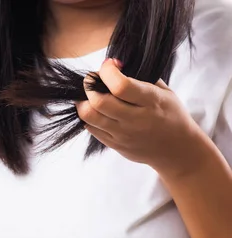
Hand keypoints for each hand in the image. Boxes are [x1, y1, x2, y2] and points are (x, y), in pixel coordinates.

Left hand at [76, 58, 208, 179]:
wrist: (177, 150)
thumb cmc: (171, 115)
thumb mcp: (165, 92)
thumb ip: (141, 78)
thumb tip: (115, 66)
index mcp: (151, 102)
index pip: (121, 86)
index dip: (108, 71)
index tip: (109, 65)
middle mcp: (135, 120)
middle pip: (99, 101)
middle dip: (89, 85)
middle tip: (93, 79)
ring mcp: (123, 134)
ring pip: (89, 116)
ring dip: (83, 101)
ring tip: (89, 95)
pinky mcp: (114, 145)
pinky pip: (91, 128)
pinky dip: (89, 116)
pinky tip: (97, 110)